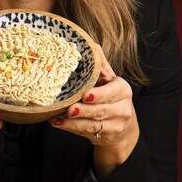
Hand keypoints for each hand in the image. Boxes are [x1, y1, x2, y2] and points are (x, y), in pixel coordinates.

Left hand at [48, 45, 138, 173]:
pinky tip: (58, 123)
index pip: (112, 92)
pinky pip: (87, 133)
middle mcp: (123, 108)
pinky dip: (72, 129)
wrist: (123, 127)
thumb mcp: (108, 81)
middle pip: (102, 110)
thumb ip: (100, 66)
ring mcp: (116, 124)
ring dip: (74, 122)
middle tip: (69, 109)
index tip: (86, 95)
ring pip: (94, 124)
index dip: (100, 95)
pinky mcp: (107, 137)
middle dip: (85, 110)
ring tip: (58, 118)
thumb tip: (91, 44)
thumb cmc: (112, 98)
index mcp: (122, 89)